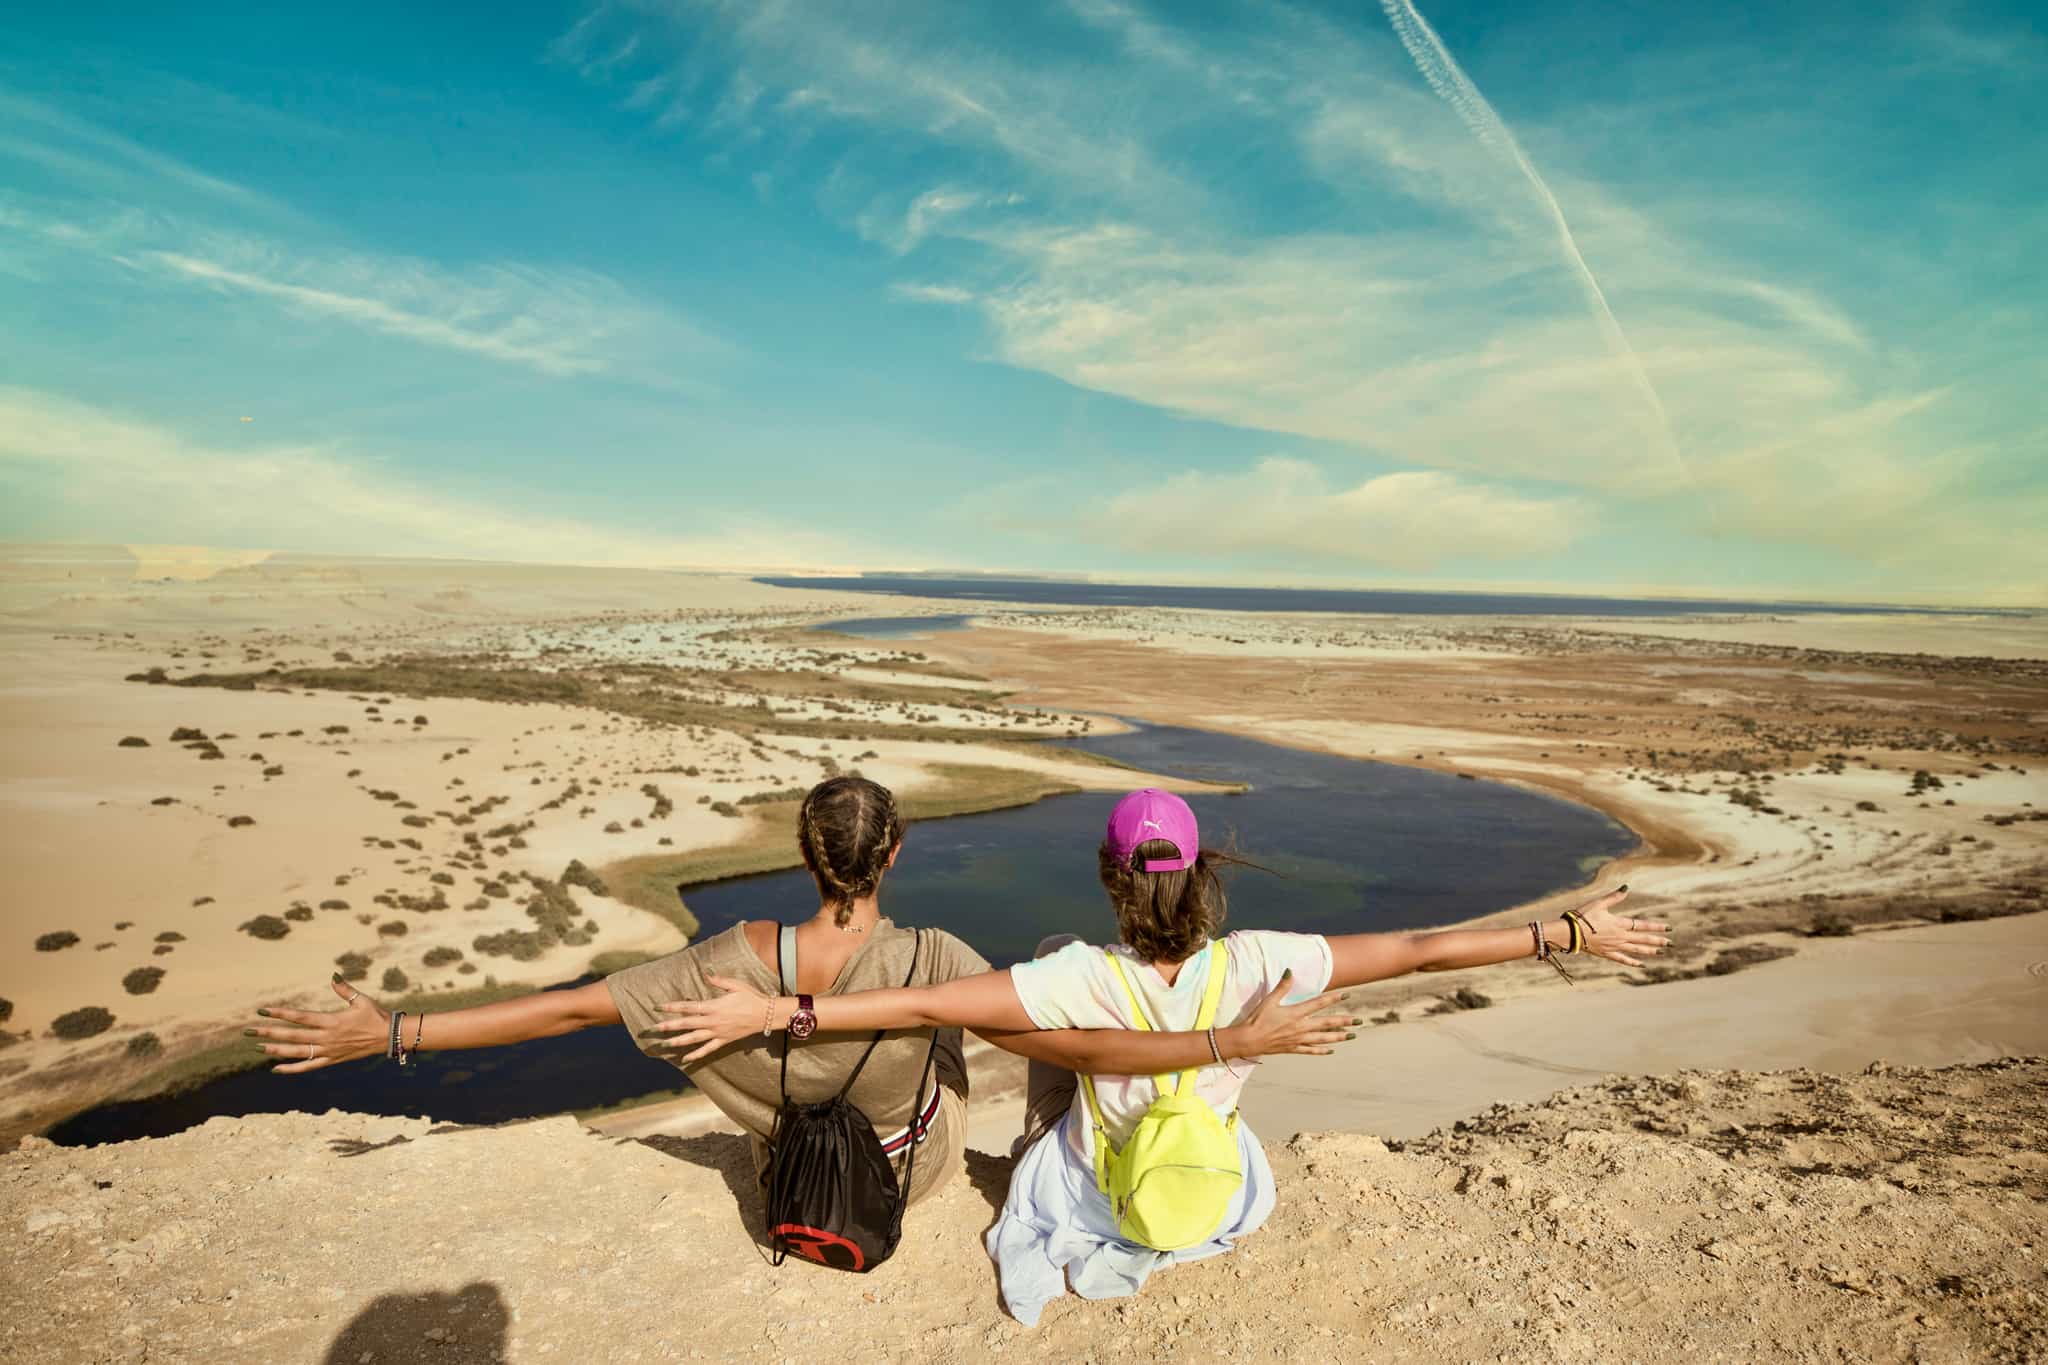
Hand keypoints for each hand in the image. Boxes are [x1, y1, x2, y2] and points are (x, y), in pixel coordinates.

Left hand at [247, 976, 389, 1072]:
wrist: (388, 1037)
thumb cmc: (375, 1016)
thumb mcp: (362, 1000)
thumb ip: (345, 989)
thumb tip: (333, 975)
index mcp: (332, 1021)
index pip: (301, 1017)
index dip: (281, 1014)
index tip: (263, 1011)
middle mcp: (327, 1038)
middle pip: (293, 1036)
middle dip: (270, 1032)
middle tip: (249, 1031)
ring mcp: (328, 1051)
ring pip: (297, 1052)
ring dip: (276, 1050)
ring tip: (258, 1047)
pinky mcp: (331, 1060)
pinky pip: (308, 1066)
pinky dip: (292, 1068)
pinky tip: (276, 1068)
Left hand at [653, 975, 775, 1062]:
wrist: (766, 1014)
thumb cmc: (751, 997)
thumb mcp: (736, 984)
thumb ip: (719, 981)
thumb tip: (705, 974)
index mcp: (714, 1006)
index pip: (688, 1007)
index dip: (673, 1007)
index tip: (659, 1007)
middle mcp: (713, 1021)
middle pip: (686, 1024)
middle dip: (669, 1026)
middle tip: (653, 1028)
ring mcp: (718, 1032)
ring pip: (694, 1039)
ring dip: (678, 1041)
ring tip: (664, 1044)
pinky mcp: (724, 1041)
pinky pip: (707, 1049)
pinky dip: (696, 1055)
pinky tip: (685, 1059)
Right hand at [1225, 971, 1360, 1057]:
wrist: (1248, 1041)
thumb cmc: (1257, 1019)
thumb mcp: (1269, 1001)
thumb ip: (1282, 987)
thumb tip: (1290, 971)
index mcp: (1295, 1013)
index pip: (1319, 1004)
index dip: (1334, 998)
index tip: (1347, 995)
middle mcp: (1300, 1027)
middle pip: (1326, 1024)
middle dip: (1344, 1022)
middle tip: (1358, 1021)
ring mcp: (1298, 1039)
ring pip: (1323, 1039)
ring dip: (1338, 1037)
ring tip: (1351, 1036)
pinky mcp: (1293, 1048)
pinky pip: (1310, 1050)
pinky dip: (1321, 1051)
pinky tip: (1330, 1050)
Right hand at [1570, 886, 1671, 967]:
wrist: (1570, 933)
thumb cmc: (1582, 916)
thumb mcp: (1599, 903)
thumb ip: (1614, 897)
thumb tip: (1626, 887)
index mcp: (1619, 924)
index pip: (1642, 925)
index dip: (1656, 927)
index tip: (1668, 928)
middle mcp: (1620, 937)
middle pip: (1642, 939)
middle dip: (1658, 941)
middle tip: (1670, 943)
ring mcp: (1614, 947)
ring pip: (1636, 950)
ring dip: (1649, 951)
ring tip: (1660, 952)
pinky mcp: (1606, 954)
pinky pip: (1623, 959)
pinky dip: (1633, 962)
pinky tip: (1641, 964)